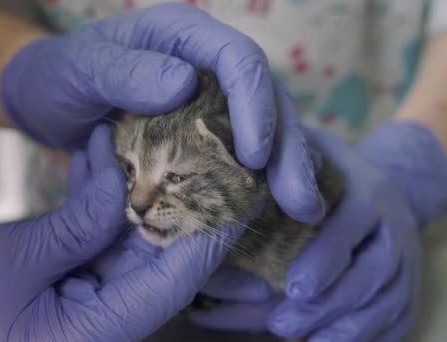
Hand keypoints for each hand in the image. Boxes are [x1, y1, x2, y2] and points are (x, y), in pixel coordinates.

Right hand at [0, 169, 241, 341]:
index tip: (237, 193)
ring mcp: (87, 302)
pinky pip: (97, 242)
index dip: (209, 236)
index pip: (172, 282)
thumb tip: (124, 187)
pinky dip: (100, 205)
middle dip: (176, 203)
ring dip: (134, 194)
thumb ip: (77, 227)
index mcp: (99, 331)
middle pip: (158, 259)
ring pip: (129, 244)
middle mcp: (104, 320)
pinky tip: (103, 160)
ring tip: (147, 139)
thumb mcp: (13, 264)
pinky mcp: (69, 285)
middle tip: (196, 150)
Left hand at [2, 3, 323, 222]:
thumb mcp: (81, 70)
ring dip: (283, 169)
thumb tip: (184, 84)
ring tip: (304, 210)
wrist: (45, 98)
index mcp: (184, 36)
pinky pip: (234, 155)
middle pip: (264, 99)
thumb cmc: (59, 76)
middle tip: (301, 200)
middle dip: (287, 148)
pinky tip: (266, 210)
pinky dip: (253, 181)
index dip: (256, 106)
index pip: (239, 60)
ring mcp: (206, 100)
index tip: (256, 157)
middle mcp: (205, 65)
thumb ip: (125, 72)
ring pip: (259, 129)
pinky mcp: (198, 134)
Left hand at [192, 121, 446, 340]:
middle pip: (373, 270)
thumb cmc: (320, 170)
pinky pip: (398, 316)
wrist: (374, 184)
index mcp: (366, 187)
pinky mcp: (406, 284)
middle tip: (281, 324)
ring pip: (388, 299)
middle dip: (329, 303)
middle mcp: (393, 222)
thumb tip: (229, 200)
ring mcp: (406, 256)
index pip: (354, 220)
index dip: (326, 256)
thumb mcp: (300, 156)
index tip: (293, 288)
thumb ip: (278, 172)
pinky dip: (368, 335)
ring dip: (348, 327)